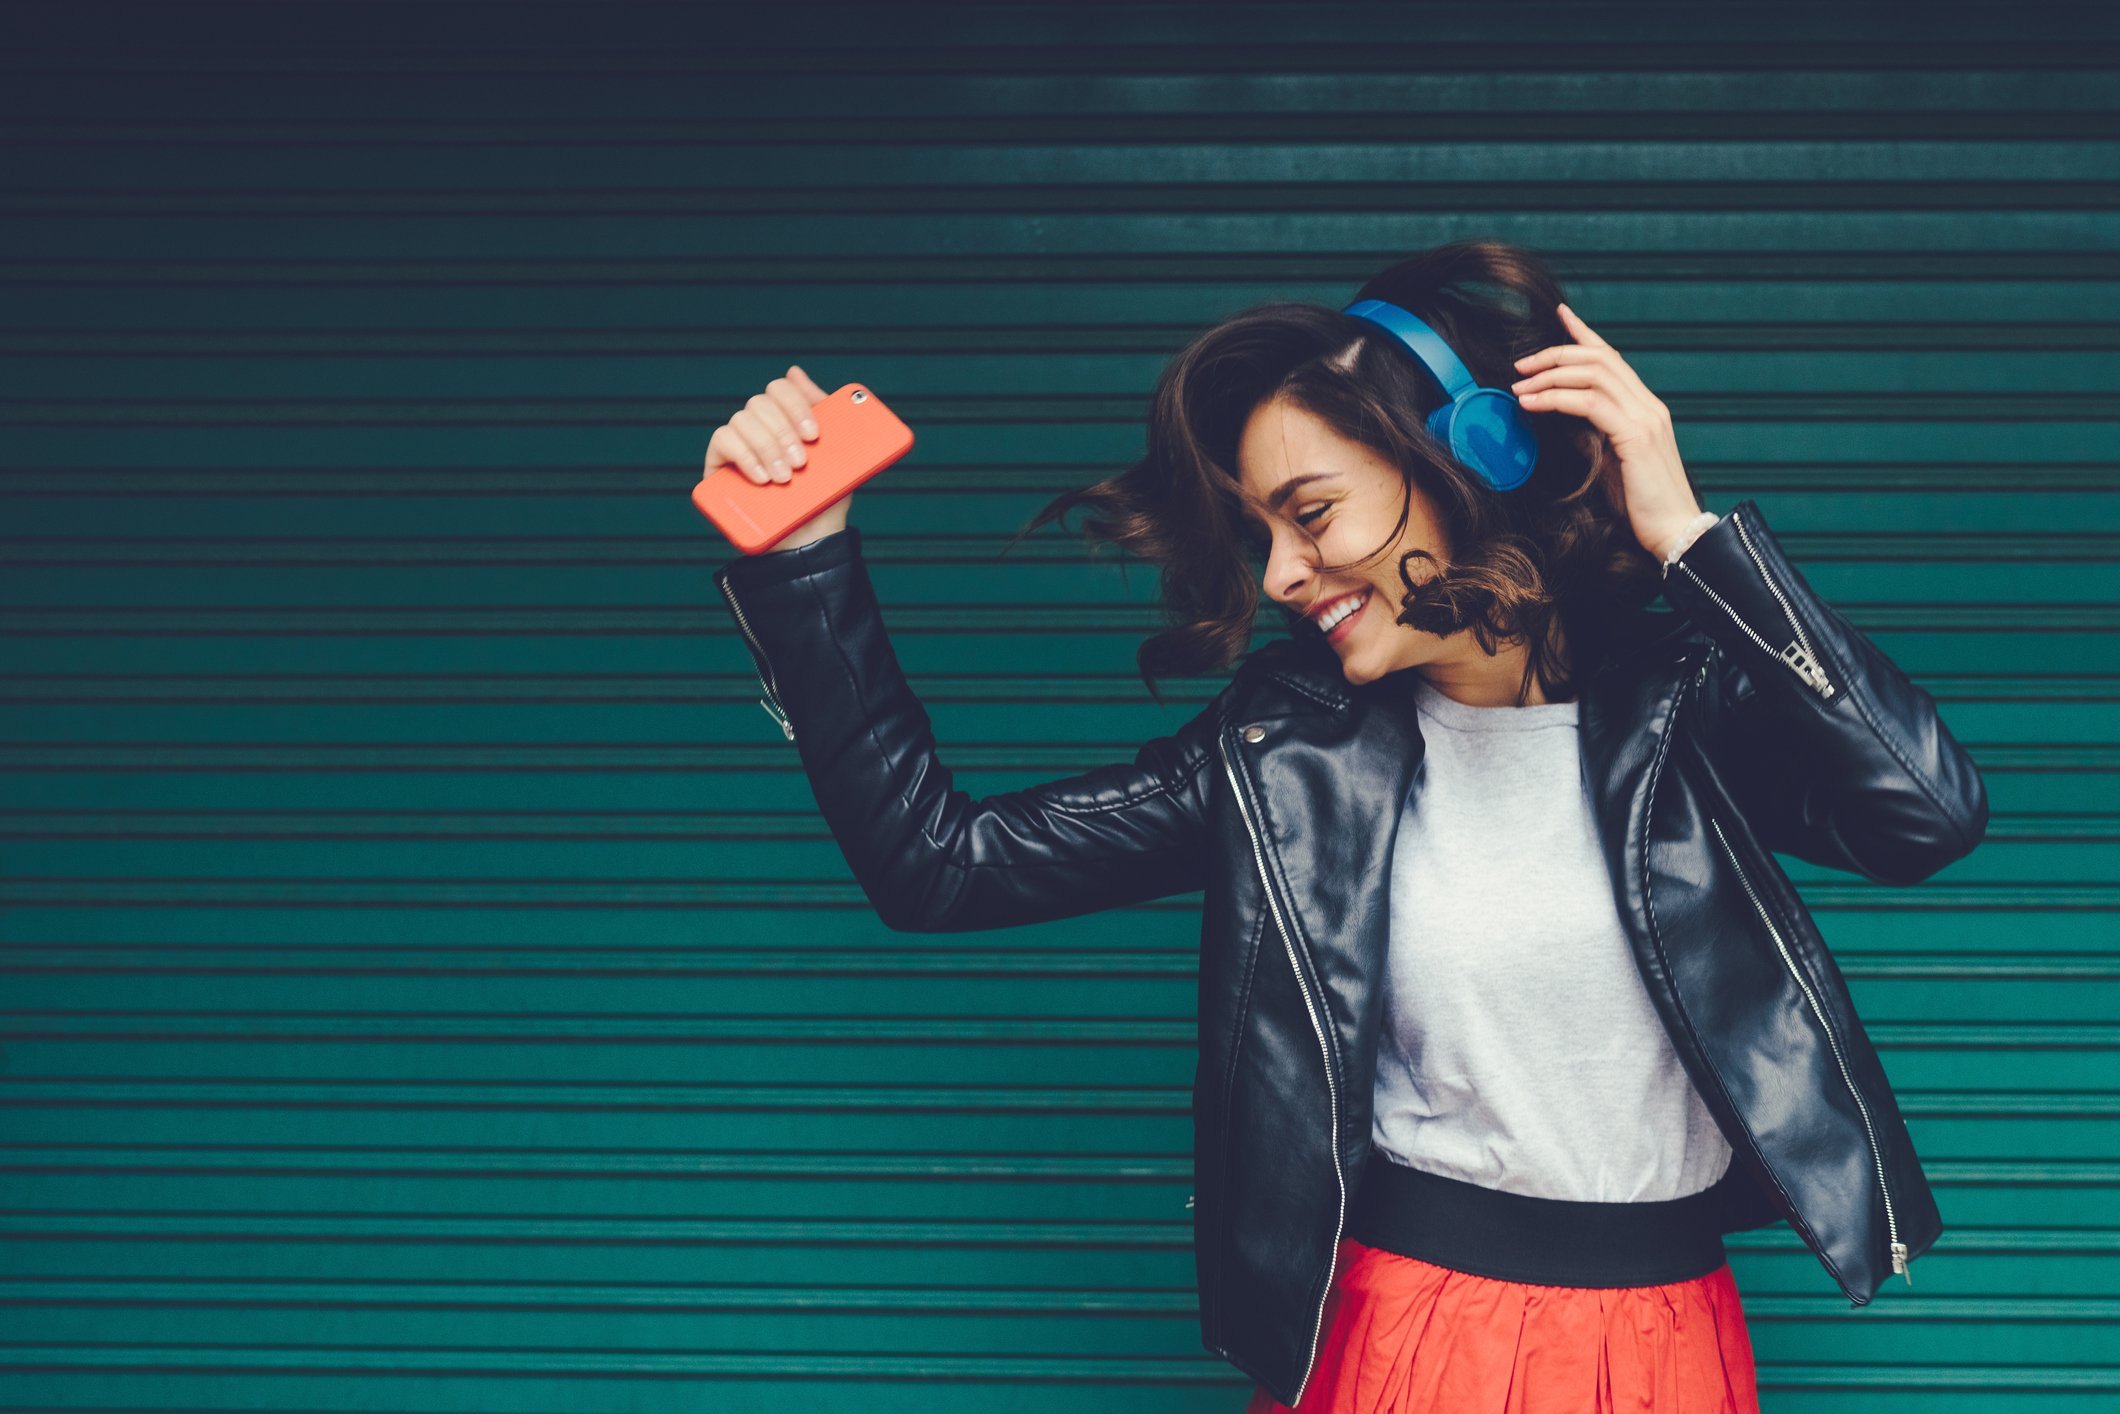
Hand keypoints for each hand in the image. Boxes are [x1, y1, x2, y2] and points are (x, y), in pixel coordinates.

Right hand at [702, 364, 849, 548]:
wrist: (810, 545)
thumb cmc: (823, 502)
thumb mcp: (837, 460)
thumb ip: (825, 417)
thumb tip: (795, 372)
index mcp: (786, 420)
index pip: (781, 390)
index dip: (796, 405)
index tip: (814, 435)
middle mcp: (759, 428)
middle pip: (761, 403)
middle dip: (783, 432)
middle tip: (801, 464)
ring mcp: (738, 445)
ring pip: (743, 420)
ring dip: (767, 446)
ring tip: (785, 478)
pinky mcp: (718, 466)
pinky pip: (722, 440)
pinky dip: (744, 454)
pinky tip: (762, 477)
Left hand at [1506, 303, 1703, 560]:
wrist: (1676, 534)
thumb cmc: (1643, 507)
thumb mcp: (1612, 464)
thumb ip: (1594, 436)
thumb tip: (1564, 421)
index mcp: (1645, 409)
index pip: (1612, 358)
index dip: (1585, 333)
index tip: (1560, 315)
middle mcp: (1649, 406)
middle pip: (1599, 359)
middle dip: (1556, 354)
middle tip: (1521, 364)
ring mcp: (1645, 418)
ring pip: (1593, 374)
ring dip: (1550, 375)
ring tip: (1518, 386)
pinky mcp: (1636, 436)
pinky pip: (1590, 404)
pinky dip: (1556, 399)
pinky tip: (1533, 404)